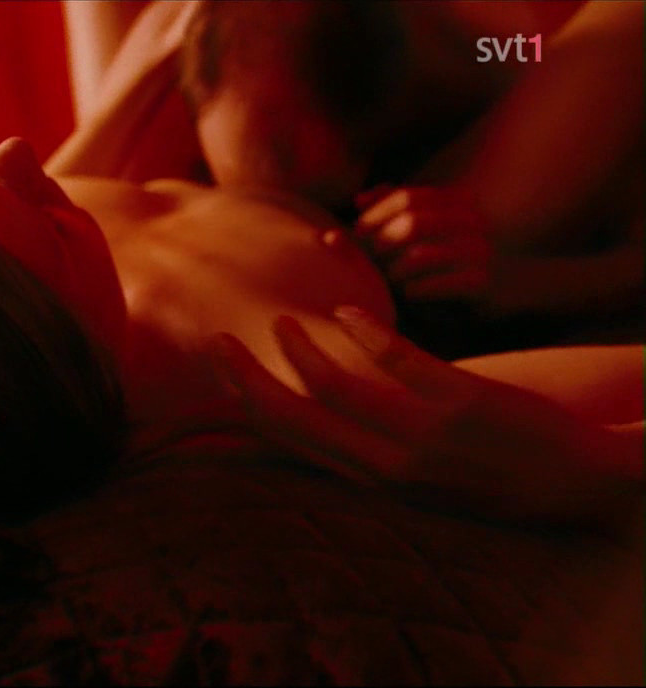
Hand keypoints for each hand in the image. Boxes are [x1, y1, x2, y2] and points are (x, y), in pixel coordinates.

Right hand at [213, 306, 637, 524]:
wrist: (582, 486)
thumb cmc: (496, 478)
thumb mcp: (422, 483)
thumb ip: (371, 454)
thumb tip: (324, 426)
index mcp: (376, 484)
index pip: (291, 445)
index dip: (245, 407)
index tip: (224, 375)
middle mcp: (391, 467)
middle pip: (292, 417)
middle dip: (246, 378)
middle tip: (220, 343)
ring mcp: (425, 435)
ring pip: (331, 385)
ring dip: (296, 348)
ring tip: (282, 321)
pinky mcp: (461, 401)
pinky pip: (396, 357)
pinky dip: (362, 329)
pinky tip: (347, 312)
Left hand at [350, 185, 495, 302]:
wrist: (485, 296)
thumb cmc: (436, 261)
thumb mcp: (411, 231)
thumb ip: (387, 209)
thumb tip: (359, 200)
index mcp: (457, 201)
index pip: (407, 198)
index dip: (376, 215)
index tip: (358, 234)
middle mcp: (473, 222)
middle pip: (412, 224)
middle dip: (383, 244)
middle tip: (371, 261)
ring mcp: (480, 251)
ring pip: (420, 256)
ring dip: (394, 271)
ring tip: (388, 280)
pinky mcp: (480, 283)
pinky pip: (436, 285)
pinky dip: (413, 290)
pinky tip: (407, 294)